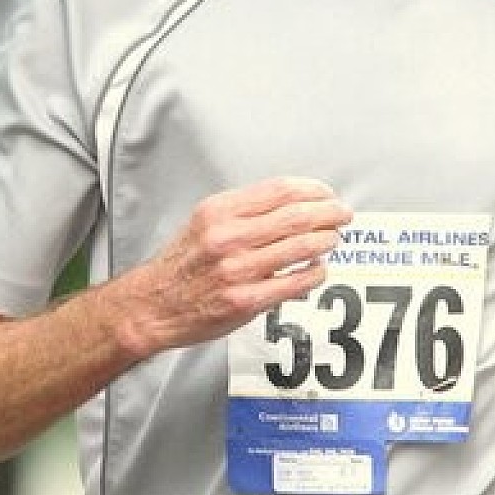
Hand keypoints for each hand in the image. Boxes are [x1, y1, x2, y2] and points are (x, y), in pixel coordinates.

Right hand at [118, 177, 352, 355]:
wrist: (152, 306)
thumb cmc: (182, 263)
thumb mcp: (205, 220)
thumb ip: (244, 210)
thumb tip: (292, 202)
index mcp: (220, 211)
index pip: (279, 190)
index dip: (312, 189)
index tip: (327, 192)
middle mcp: (228, 237)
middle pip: (295, 216)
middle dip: (328, 213)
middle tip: (343, 214)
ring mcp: (236, 270)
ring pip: (299, 247)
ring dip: (325, 241)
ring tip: (334, 239)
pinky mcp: (244, 301)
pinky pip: (292, 284)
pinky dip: (313, 274)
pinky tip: (319, 269)